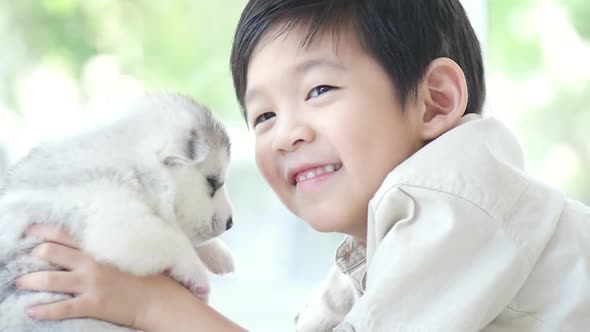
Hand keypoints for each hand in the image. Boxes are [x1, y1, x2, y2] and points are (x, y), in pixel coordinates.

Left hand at [15, 224, 246, 331]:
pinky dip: (43, 310)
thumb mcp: (133, 251)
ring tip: (20, 282)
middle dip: (34, 254)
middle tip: (23, 256)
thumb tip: (100, 237)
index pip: (66, 234)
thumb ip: (114, 243)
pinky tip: (31, 311)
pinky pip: (62, 308)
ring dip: (30, 280)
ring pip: (51, 279)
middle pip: (52, 252)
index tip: (30, 230)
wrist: (161, 299)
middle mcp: (92, 263)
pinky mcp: (93, 304)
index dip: (44, 231)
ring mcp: (91, 284)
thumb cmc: (151, 274)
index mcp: (102, 248)